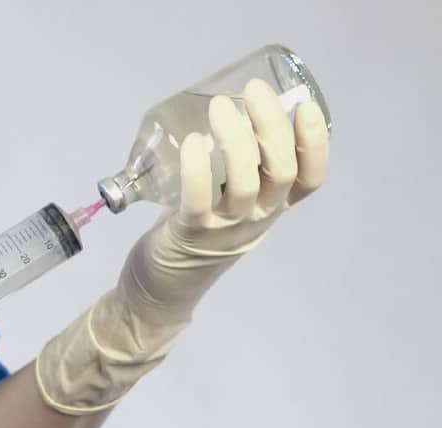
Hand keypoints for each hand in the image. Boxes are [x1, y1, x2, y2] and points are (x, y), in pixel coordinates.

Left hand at [36, 79, 330, 413]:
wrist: (159, 291)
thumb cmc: (191, 235)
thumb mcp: (224, 202)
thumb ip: (230, 169)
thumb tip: (226, 111)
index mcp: (270, 209)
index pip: (310, 180)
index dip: (314, 143)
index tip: (303, 106)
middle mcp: (257, 220)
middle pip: (280, 170)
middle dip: (271, 124)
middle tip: (253, 91)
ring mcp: (225, 230)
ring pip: (245, 182)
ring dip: (235, 139)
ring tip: (220, 106)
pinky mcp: (191, 235)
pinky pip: (199, 200)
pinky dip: (199, 168)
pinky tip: (196, 142)